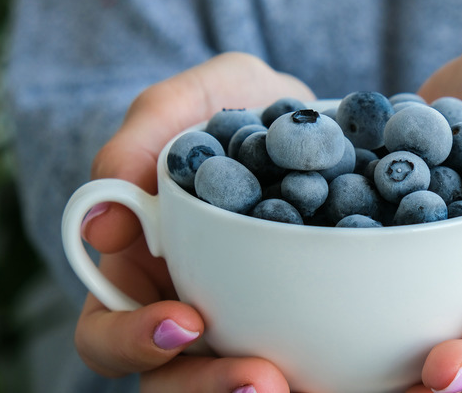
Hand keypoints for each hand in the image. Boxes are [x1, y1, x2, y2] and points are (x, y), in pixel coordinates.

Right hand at [76, 52, 314, 391]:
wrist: (316, 122)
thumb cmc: (238, 107)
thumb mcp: (194, 98)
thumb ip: (146, 133)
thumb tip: (103, 209)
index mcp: (141, 271)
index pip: (109, 333)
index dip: (134, 341)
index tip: (185, 320)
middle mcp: (187, 307)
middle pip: (173, 381)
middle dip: (208, 387)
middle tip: (262, 381)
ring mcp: (246, 319)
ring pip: (238, 383)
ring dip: (257, 390)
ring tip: (302, 386)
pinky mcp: (301, 322)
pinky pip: (306, 362)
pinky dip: (324, 375)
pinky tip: (358, 374)